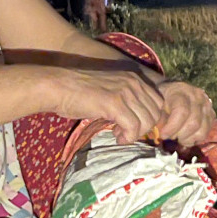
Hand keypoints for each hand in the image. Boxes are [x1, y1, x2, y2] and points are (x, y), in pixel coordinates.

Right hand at [40, 67, 169, 142]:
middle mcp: (133, 83)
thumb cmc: (79, 92)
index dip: (149, 118)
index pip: (158, 102)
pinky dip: (128, 137)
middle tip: (125, 133)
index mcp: (134, 78)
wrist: (58, 86)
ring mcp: (125, 92)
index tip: (133, 126)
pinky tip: (117, 138)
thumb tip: (140, 122)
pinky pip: (133, 127)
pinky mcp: (115, 104)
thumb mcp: (111, 92)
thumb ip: (127, 102)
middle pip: (155, 114)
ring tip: (119, 135)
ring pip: (147, 122)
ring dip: (134, 134)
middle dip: (143, 128)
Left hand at [153, 80, 216, 146]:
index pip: (182, 112)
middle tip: (171, 137)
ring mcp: (207, 105)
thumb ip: (159, 118)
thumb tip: (160, 134)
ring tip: (179, 138)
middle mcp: (198, 97)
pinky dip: (197, 138)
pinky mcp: (212, 114)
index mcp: (181, 92)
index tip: (163, 135)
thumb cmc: (162, 97)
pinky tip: (187, 137)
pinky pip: (207, 131)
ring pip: (203, 130)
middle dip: (181, 135)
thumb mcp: (156, 103)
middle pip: (194, 123)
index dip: (172, 127)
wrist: (173, 89)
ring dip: (189, 139)